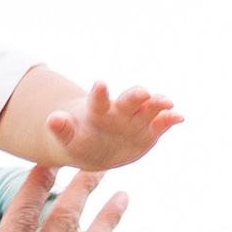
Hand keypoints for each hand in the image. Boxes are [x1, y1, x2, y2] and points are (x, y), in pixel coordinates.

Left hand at [45, 81, 180, 168]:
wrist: (97, 147)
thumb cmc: (80, 139)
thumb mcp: (69, 138)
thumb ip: (62, 129)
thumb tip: (52, 120)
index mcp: (99, 110)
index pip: (99, 99)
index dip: (100, 92)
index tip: (100, 84)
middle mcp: (121, 110)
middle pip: (130, 99)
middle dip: (136, 95)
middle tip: (143, 93)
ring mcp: (137, 119)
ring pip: (149, 108)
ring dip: (158, 104)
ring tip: (167, 103)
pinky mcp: (150, 131)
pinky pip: (162, 124)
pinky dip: (170, 119)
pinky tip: (179, 118)